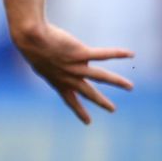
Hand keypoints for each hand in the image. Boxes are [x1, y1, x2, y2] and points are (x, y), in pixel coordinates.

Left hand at [11, 21, 134, 124]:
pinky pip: (103, 55)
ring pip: (101, 76)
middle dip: (101, 101)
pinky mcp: (81, 54)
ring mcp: (76, 66)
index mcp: (57, 81)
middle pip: (88, 92)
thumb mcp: (39, 61)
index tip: (88, 122)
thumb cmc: (32, 46)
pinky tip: (130, 54)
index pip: (70, 100)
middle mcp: (68, 77)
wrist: (30, 38)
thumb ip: (52, 66)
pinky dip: (118, 53)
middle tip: (113, 109)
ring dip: (117, 82)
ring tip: (130, 87)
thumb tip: (66, 63)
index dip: (79, 111)